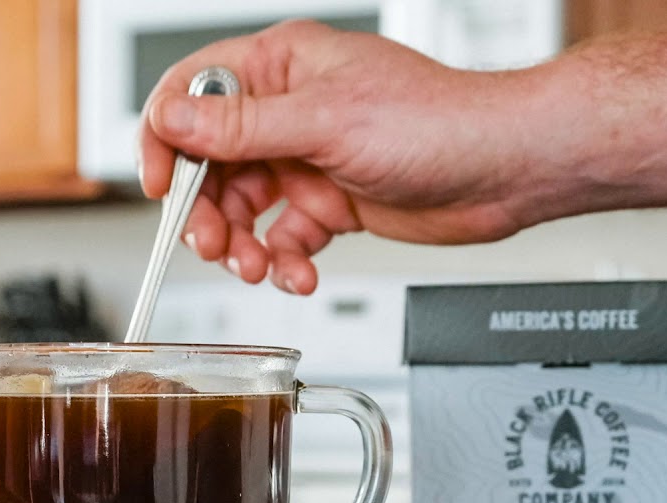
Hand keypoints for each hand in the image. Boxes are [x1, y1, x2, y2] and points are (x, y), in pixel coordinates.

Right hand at [138, 20, 541, 294]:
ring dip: (242, 243)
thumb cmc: (438, 123)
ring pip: (242, 206)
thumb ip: (241, 126)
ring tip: (256, 264)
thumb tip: (174, 118)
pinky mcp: (328, 202)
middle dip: (206, 209)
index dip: (167, 140)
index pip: (192, 94)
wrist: (505, 171)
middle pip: (210, 162)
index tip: (162, 186)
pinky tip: (298, 272)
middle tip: (215, 243)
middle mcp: (288, 110)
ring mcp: (307, 157)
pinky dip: (283, 261)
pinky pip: (283, 236)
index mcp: (282, 66)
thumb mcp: (326, 122)